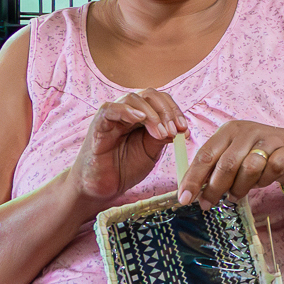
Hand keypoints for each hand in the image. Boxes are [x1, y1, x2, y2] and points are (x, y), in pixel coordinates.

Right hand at [69, 89, 187, 206]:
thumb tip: (179, 127)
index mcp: (142, 117)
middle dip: (167, 111)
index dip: (175, 111)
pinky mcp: (98, 125)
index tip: (184, 129)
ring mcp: (112, 116)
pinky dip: (127, 110)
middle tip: (175, 130)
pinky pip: (111, 109)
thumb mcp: (150, 152)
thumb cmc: (124, 168)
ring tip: (161, 133)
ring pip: (133, 99)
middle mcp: (127, 112)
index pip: (161, 102)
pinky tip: (139, 119)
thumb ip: (162, 137)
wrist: (102, 188)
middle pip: (150, 95)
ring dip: (152, 114)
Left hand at [178, 120, 283, 206]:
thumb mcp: (232, 154)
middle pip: (227, 164)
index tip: (185, 198)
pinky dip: (264, 181)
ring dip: (241, 187)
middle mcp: (247, 131)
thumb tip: (190, 191)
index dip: (193, 178)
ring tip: (236, 194)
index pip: (205, 155)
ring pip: (250, 169)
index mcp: (228, 131)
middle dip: (215, 189)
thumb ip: (212, 168)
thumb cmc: (255, 153)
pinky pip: (272, 170)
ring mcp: (268, 139)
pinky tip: (262, 182)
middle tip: (208, 204)